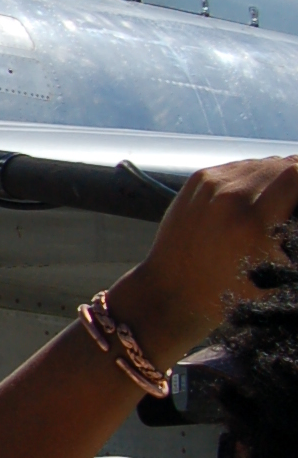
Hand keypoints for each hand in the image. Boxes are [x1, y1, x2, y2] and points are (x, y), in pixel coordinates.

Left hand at [111, 157, 297, 369]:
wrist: (171, 291)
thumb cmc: (228, 294)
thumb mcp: (272, 275)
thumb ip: (292, 237)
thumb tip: (294, 212)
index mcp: (252, 222)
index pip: (295, 173)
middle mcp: (230, 196)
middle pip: (280, 164)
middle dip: (295, 182)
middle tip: (291, 206)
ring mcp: (211, 184)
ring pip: (260, 164)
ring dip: (274, 178)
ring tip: (273, 204)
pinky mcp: (198, 180)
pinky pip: (238, 167)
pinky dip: (251, 179)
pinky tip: (249, 200)